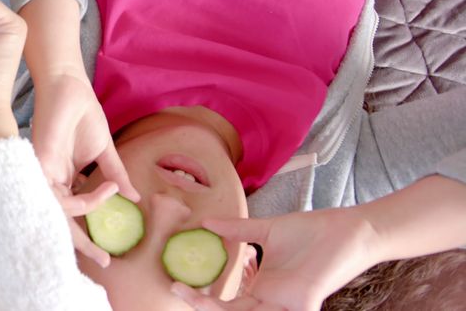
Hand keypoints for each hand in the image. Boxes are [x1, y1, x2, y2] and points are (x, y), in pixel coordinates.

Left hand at [32, 70, 138, 266]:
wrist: (68, 88)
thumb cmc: (82, 114)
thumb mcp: (104, 151)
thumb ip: (115, 174)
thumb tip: (134, 198)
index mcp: (64, 180)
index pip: (72, 216)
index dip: (87, 237)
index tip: (107, 256)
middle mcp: (51, 181)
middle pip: (61, 222)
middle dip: (82, 245)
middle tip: (104, 260)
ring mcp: (43, 174)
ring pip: (59, 213)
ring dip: (90, 213)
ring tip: (111, 198)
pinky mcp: (40, 165)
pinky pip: (57, 196)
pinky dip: (83, 199)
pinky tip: (103, 190)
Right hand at [171, 209, 379, 310]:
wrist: (349, 230)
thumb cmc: (313, 232)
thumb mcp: (267, 230)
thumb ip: (238, 232)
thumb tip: (205, 223)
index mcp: (262, 288)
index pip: (225, 303)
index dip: (199, 298)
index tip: (176, 284)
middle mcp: (272, 302)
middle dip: (201, 306)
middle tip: (177, 290)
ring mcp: (287, 306)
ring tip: (195, 299)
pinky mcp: (303, 305)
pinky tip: (228, 309)